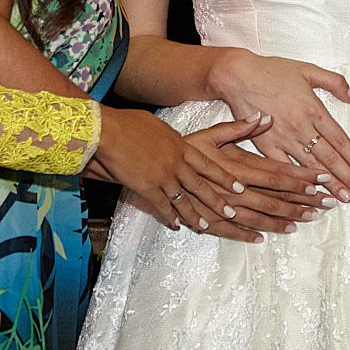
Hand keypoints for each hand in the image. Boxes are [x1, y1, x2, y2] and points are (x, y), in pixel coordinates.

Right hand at [92, 108, 263, 238]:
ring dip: (195, 215)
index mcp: (182, 146)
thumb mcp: (158, 124)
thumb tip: (174, 139)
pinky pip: (162, 207)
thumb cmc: (130, 122)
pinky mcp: (147, 188)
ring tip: (206, 227)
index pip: (208, 166)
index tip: (239, 187)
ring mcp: (163, 178)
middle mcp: (177, 164)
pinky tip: (175, 226)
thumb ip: (171, 136)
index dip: (224, 178)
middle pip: (202, 186)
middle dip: (218, 202)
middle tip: (232, 214)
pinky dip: (169, 217)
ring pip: (184, 201)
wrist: (110, 131)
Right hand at [186, 121, 333, 236]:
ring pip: (259, 216)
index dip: (301, 177)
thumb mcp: (211, 133)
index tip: (323, 180)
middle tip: (327, 204)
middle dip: (302, 201)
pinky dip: (248, 234)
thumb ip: (240, 127)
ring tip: (306, 220)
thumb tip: (265, 116)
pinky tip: (264, 238)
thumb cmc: (185, 148)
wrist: (153, 167)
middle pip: (274, 196)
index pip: (277, 172)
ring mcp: (222, 207)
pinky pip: (231, 230)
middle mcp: (234, 188)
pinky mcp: (207, 219)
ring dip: (284, 219)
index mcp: (237, 165)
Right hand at [210, 49, 349, 199]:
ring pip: (311, 166)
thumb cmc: (271, 71)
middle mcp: (301, 127)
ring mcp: (283, 138)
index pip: (340, 139)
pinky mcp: (265, 146)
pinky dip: (297, 182)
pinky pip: (284, 168)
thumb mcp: (308, 70)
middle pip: (330, 157)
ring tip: (344, 199)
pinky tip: (309, 193)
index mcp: (314, 109)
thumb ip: (334, 82)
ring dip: (329, 184)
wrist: (238, 75)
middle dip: (348, 178)